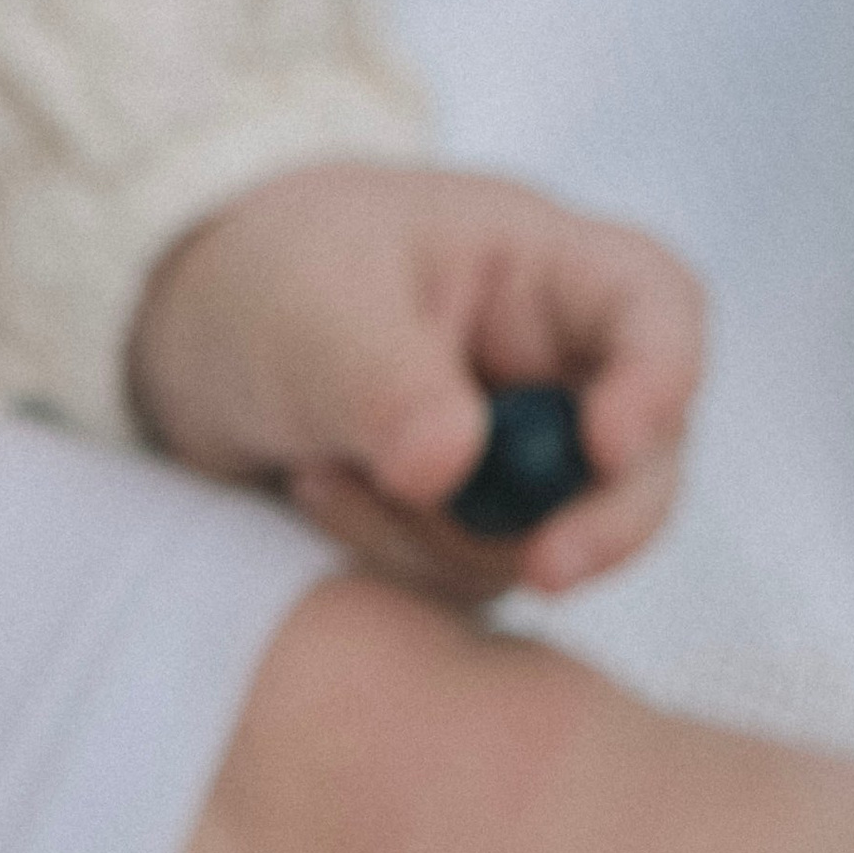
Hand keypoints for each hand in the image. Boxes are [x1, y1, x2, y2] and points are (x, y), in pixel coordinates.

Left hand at [129, 159, 705, 602]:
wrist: (192, 341)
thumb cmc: (267, 279)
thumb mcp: (309, 309)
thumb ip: (384, 382)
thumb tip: (450, 467)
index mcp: (546, 270)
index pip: (655, 310)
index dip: (661, 379)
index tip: (611, 445)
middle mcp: (556, 370)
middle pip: (644, 460)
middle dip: (602, 524)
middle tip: (547, 572)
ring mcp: (519, 462)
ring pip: (545, 541)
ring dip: (434, 537)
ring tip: (319, 475)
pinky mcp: (469, 532)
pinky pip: (466, 581)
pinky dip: (391, 558)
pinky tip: (317, 495)